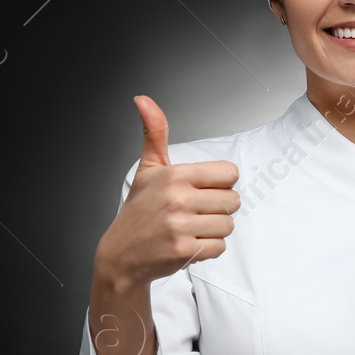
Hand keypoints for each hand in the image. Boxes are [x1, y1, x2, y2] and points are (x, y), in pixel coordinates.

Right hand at [95, 96, 241, 286]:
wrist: (121, 255)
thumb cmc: (139, 211)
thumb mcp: (148, 168)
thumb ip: (154, 132)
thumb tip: (143, 99)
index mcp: (176, 175)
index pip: (230, 173)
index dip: (220, 183)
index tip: (202, 189)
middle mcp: (179, 198)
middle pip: (233, 200)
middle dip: (217, 208)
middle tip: (194, 212)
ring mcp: (181, 226)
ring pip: (228, 225)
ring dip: (214, 229)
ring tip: (191, 228)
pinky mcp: (185, 251)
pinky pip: (220, 247)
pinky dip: (208, 248)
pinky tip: (188, 242)